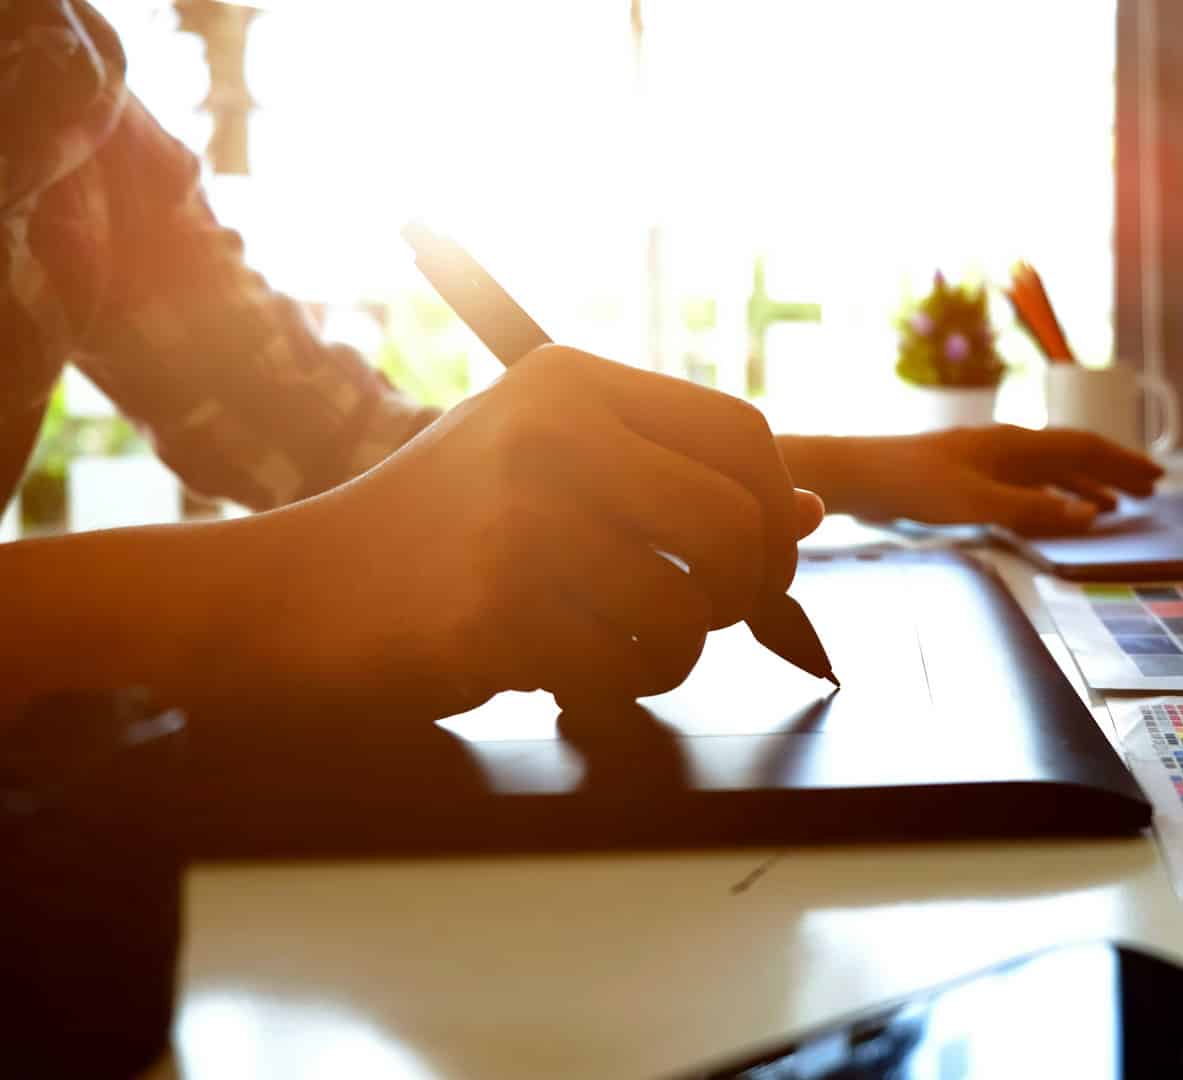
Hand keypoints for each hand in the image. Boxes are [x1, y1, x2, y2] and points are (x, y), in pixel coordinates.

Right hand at [270, 345, 822, 711]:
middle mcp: (552, 433)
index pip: (740, 434)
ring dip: (670, 657)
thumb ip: (674, 478)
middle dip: (746, 593)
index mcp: (570, 383)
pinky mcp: (493, 613)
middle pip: (737, 525)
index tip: (761, 559)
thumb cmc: (444, 532)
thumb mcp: (551, 470)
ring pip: (688, 616)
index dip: (775, 506)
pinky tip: (555, 674)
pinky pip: (622, 676)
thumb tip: (812, 508)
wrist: (290, 595)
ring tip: (612, 650)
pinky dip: (609, 692)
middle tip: (704, 619)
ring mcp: (521, 521)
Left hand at [781, 425, 1162, 534]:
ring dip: (1088, 484)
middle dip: (1115, 470)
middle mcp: (1010, 444)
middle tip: (1152, 489)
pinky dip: (1055, 493)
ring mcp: (992, 456)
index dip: (1122, 463)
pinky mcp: (974, 472)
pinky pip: (1030, 479)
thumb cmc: (916, 486)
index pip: (1084, 447)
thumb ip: (1035, 510)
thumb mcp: (980, 503)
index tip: (1156, 478)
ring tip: (1116, 506)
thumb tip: (1091, 515)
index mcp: (1017, 444)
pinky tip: (1056, 510)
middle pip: (1075, 454)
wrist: (863, 474)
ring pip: (1053, 467)